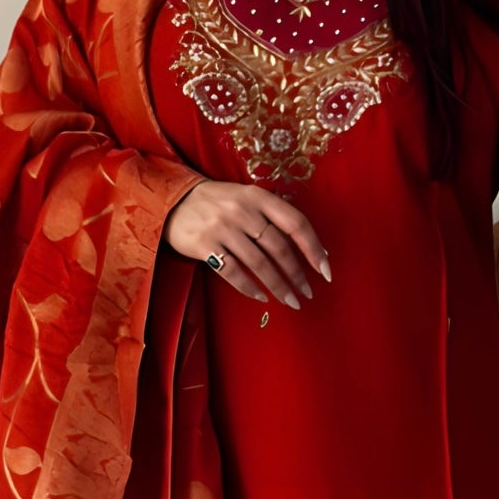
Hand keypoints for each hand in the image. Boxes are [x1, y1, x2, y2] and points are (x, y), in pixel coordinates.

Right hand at [164, 180, 330, 307]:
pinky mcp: (204, 244)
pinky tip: (261, 298)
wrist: (174, 200)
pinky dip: (249, 287)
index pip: (295, 222)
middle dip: (297, 274)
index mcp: (258, 196)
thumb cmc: (219, 203)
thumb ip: (274, 217)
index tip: (325, 270)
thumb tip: (311, 248)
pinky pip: (232, 271)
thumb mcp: (247, 198)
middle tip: (307, 293)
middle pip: (279, 247)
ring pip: (259, 263)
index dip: (313, 248)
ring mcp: (222, 227)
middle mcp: (242, 210)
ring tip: (291, 301)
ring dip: (278, 286)